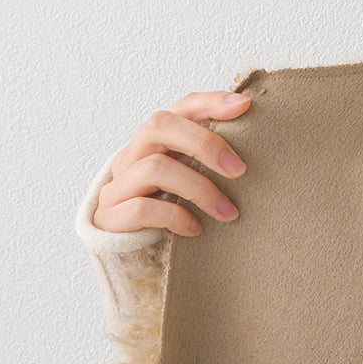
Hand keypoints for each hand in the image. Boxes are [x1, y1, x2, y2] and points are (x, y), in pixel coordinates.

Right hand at [92, 90, 250, 235]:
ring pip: (155, 168)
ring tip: (228, 213)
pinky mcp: (110, 218)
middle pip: (160, 126)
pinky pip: (143, 208)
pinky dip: (175, 217)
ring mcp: (117, 186)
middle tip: (239, 170)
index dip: (210, 103)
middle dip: (204, 143)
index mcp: (154, 145)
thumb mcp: (191, 187)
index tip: (244, 106)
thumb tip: (252, 152)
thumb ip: (208, 166)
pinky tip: (196, 230)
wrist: (131, 261)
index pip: (180, 109)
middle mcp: (131, 157)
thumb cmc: (169, 218)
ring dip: (200, 189)